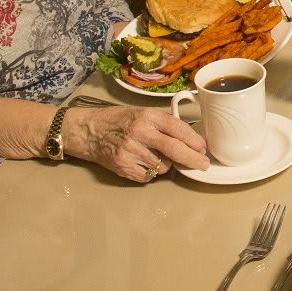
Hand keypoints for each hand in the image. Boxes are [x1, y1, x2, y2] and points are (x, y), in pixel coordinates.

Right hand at [67, 104, 208, 182]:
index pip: (178, 128)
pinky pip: (149, 176)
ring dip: (166, 165)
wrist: (88, 131)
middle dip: (193, 159)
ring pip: (163, 166)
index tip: (203, 148)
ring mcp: (131, 152)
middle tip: (203, 164)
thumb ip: (163, 125)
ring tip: (154, 155)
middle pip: (175, 149)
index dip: (194, 140)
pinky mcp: (124, 167)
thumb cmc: (118, 121)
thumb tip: (191, 140)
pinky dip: (151, 172)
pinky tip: (141, 162)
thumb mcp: (142, 114)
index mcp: (147, 116)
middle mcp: (140, 133)